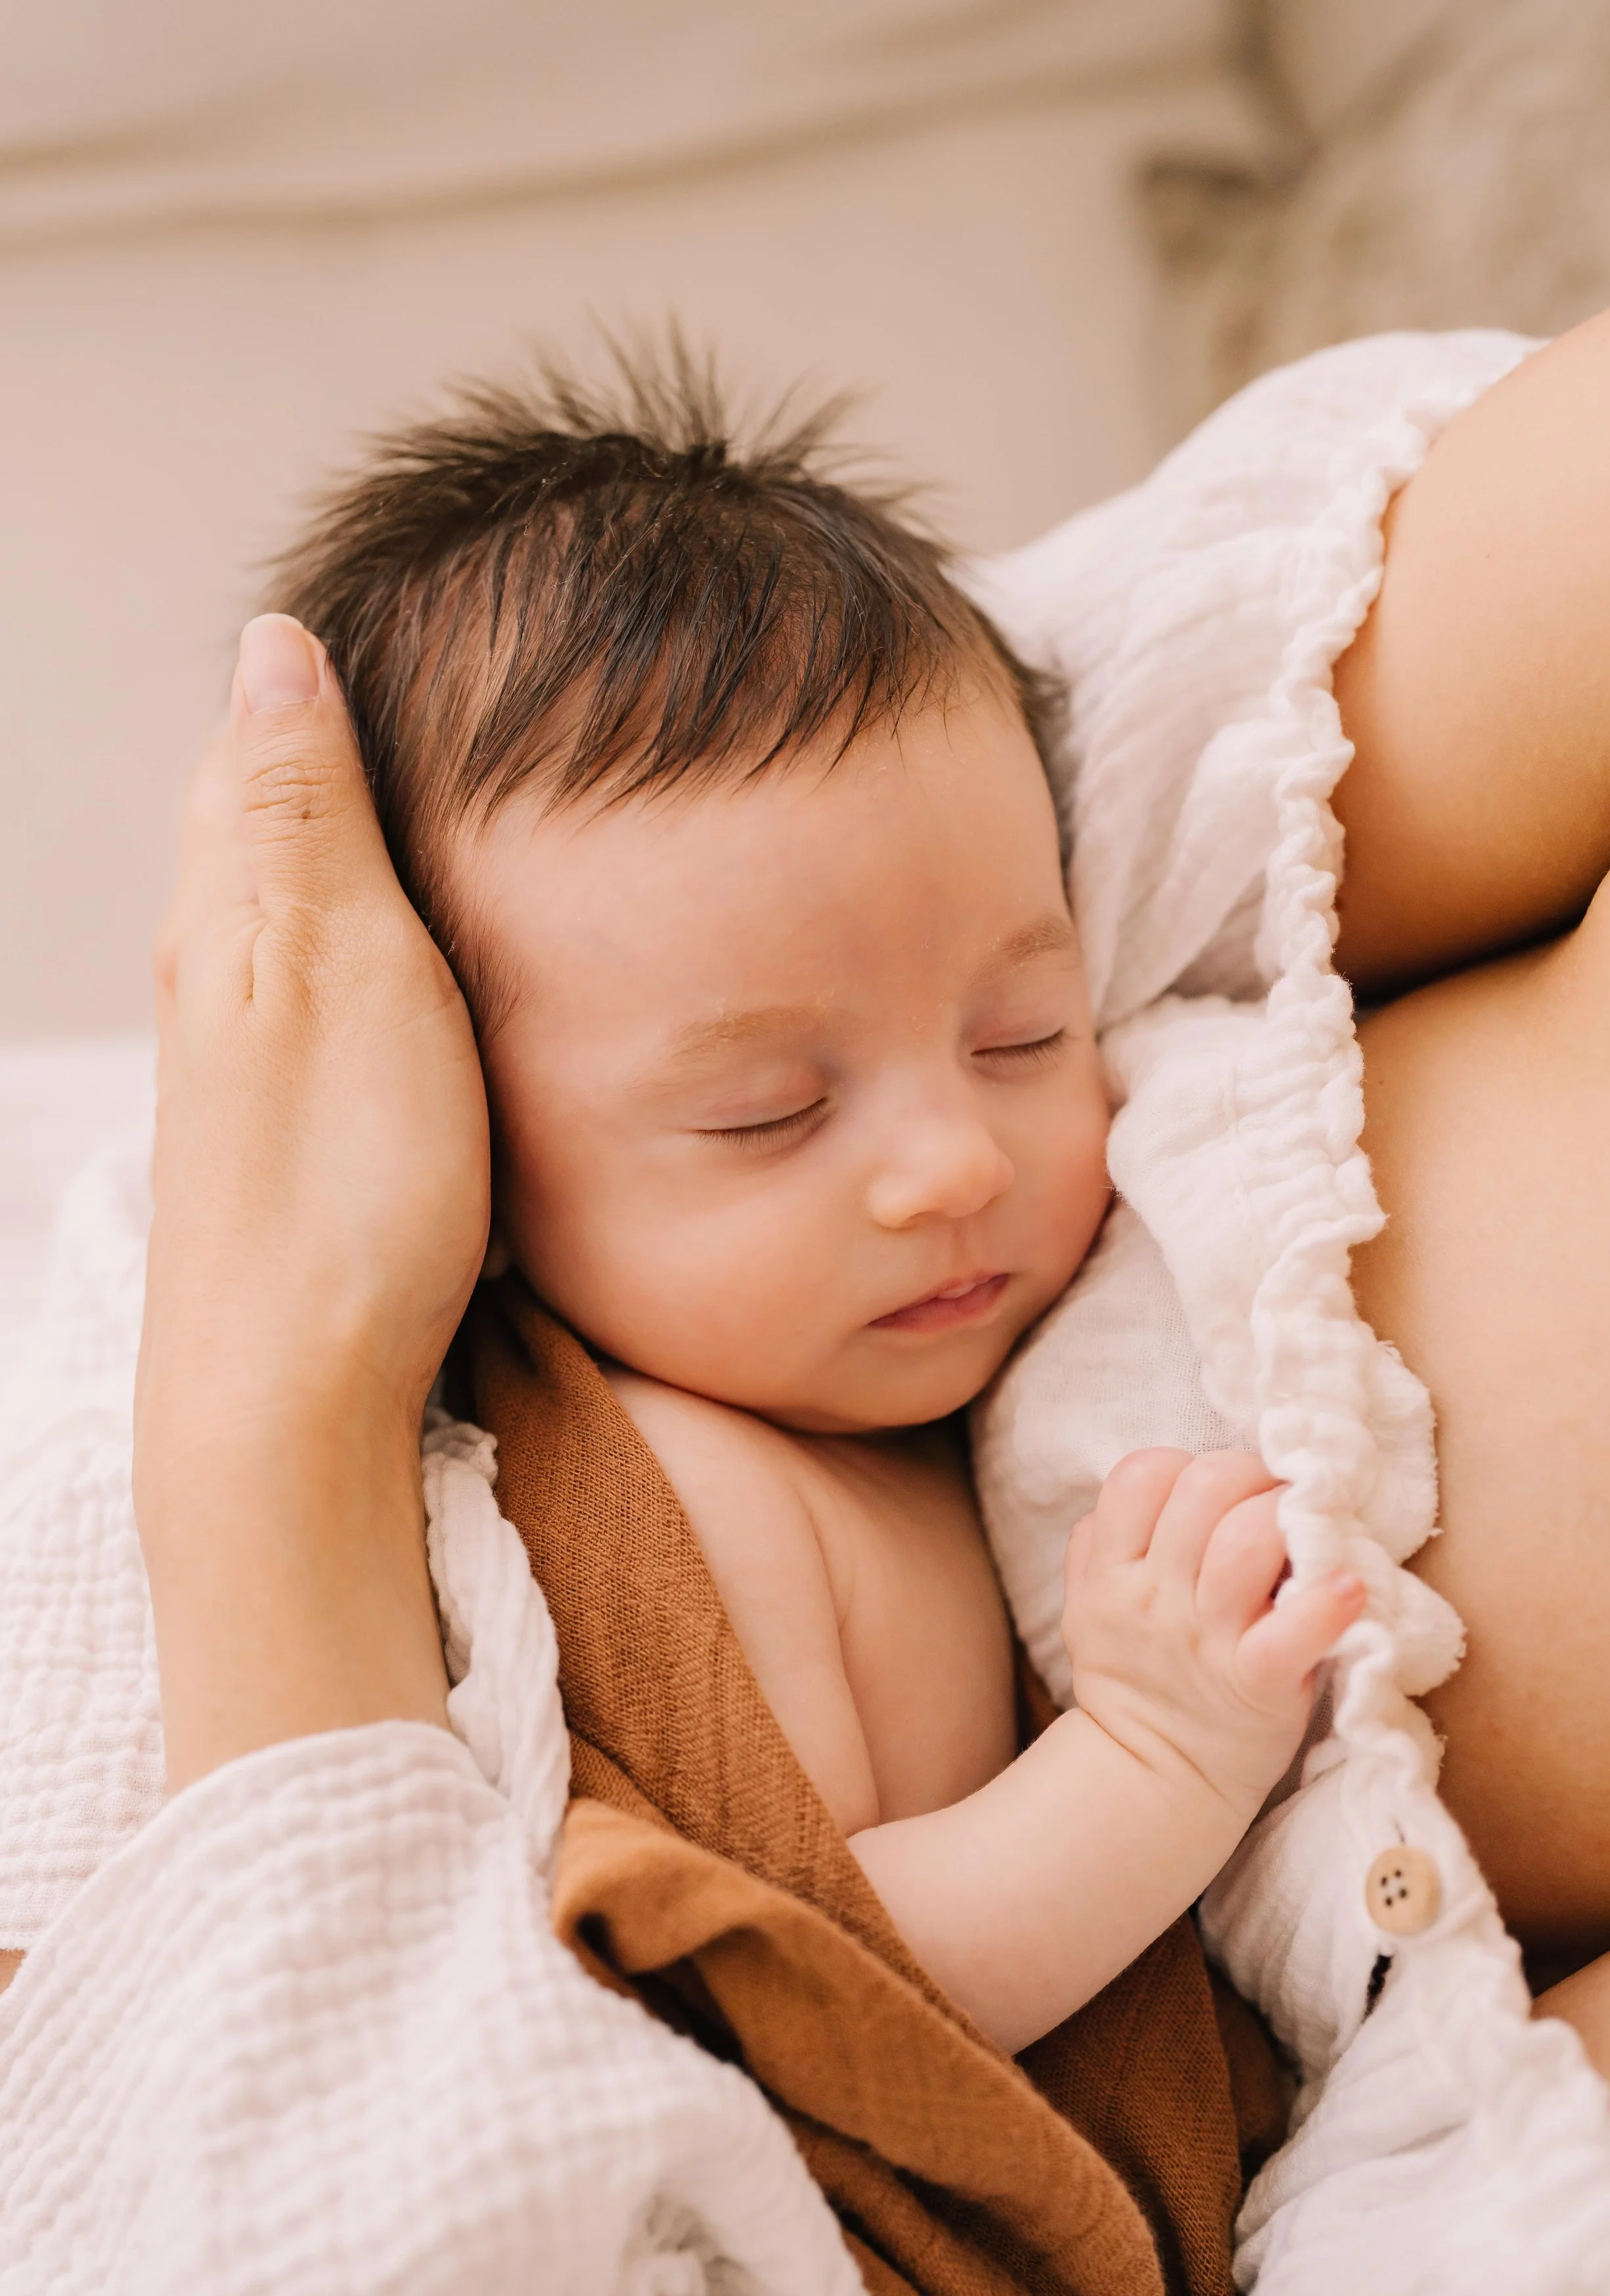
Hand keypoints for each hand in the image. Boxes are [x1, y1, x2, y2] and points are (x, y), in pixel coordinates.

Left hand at [136, 616, 491, 1784]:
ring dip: (354, 856)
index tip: (430, 632)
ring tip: (437, 811)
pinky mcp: (282, 1138)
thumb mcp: (345, 967)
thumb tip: (270, 645)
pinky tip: (408, 971)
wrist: (286, 1403)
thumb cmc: (342, 1190)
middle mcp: (219, 975)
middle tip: (446, 699)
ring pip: (289, 913)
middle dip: (341, 757)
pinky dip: (365, 951)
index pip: (260, 744)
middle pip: (266, 823)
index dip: (331, 684)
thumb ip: (313, 814)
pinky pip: (315, 996)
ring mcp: (247, 1065)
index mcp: (232, 911)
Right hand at [1061, 1449, 1363, 1819]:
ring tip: (1308, 1528)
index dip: (1185, 1466)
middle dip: (1250, 1474)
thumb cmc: (1137, 1676)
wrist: (1151, 1779)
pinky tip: (1349, 1586)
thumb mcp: (1089, 1607)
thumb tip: (1137, 1485)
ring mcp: (1207, 1640)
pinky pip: (1290, 1634)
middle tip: (1277, 1498)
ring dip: (1287, 1517)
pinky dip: (1325, 1606)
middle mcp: (1156, 1597)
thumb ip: (1097, 1543)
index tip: (1219, 1494)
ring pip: (1246, 1541)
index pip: (1140, 1474)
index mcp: (1113, 1572)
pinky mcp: (1257, 1684)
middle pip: (1202, 1488)